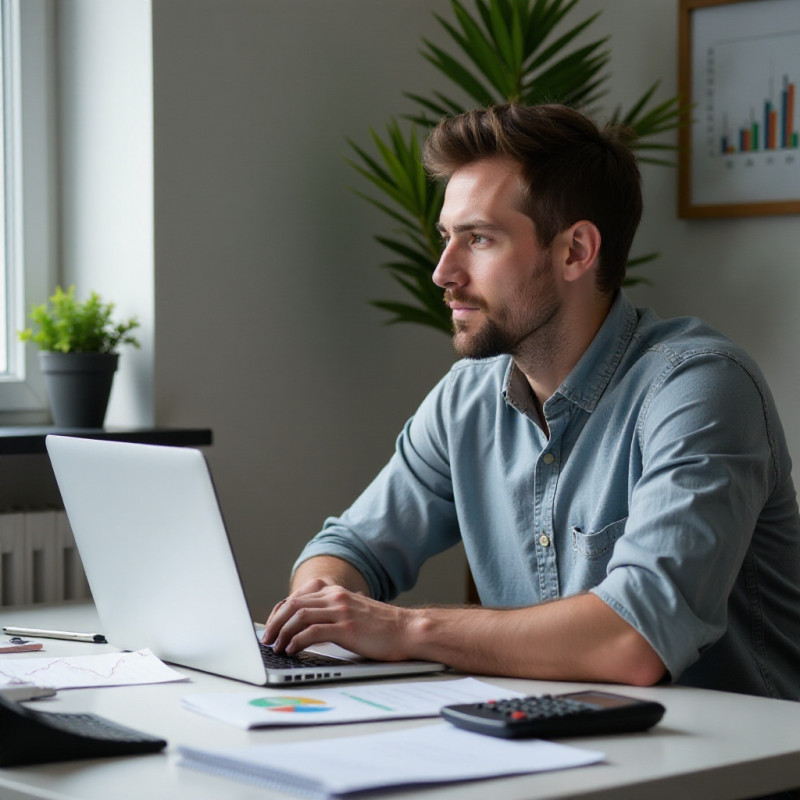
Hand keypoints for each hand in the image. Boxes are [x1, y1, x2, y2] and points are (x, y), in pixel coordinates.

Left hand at [263, 580, 412, 661]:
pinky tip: (292, 650)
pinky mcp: (346, 628)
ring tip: (276, 646)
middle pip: (294, 604)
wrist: (407, 630)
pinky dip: (297, 641)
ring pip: (299, 616)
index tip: (271, 626)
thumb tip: (309, 627)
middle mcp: (336, 597)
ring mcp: (341, 611)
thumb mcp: (354, 612)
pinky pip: (313, 632)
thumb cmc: (382, 627)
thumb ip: (334, 613)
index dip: (279, 612)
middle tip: (267, 638)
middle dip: (275, 622)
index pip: (297, 597)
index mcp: (336, 592)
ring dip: (283, 632)